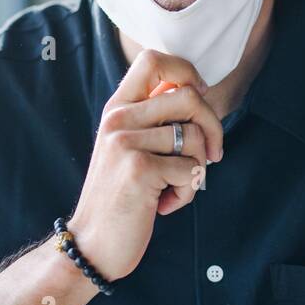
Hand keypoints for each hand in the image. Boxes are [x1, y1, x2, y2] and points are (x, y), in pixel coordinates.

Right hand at [66, 49, 224, 283]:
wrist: (91, 245)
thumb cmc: (121, 197)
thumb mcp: (128, 148)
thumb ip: (153, 119)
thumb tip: (199, 92)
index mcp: (116, 108)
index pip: (153, 60)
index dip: (187, 72)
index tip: (199, 100)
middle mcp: (118, 118)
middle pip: (188, 95)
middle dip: (213, 127)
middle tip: (211, 155)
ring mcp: (126, 143)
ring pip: (195, 137)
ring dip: (197, 169)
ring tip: (173, 187)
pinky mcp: (140, 169)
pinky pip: (191, 170)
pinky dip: (187, 193)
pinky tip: (164, 205)